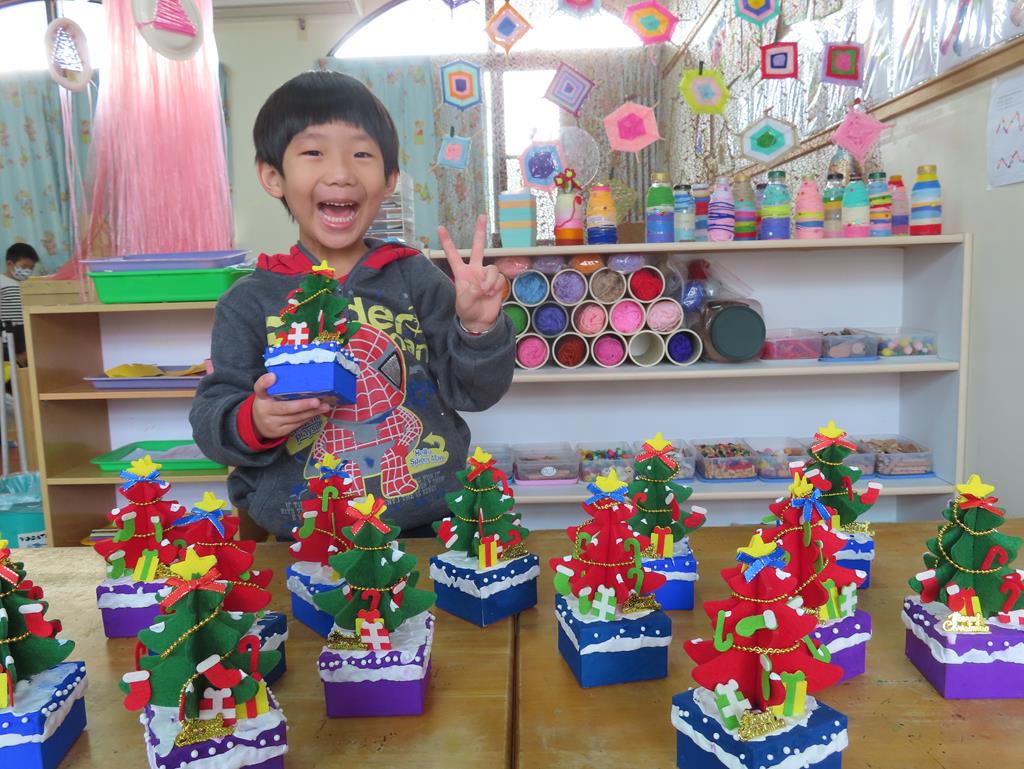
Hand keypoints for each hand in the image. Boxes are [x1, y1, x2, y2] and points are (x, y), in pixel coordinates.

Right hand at [251, 373, 330, 439]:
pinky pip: (297, 424)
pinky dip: (308, 417)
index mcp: (261, 397)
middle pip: (284, 407)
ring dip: (311, 412)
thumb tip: (302, 376)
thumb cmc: (269, 403)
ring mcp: (272, 423)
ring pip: (295, 417)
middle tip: (317, 401)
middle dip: (302, 405)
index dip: (265, 382)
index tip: (273, 376)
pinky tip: (317, 412)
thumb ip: (278, 386)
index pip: (260, 388)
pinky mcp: (280, 431)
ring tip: (324, 406)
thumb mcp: (268, 393)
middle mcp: (264, 410)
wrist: (258, 425)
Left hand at [438, 214, 504, 333]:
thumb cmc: (467, 310)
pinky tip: (492, 294)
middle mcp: (475, 270)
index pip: (453, 255)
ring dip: (489, 281)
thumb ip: (470, 292)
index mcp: (461, 273)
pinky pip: (499, 278)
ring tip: (486, 292)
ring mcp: (486, 275)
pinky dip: (496, 286)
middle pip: (478, 248)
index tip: (440, 227)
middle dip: (480, 232)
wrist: (481, 320)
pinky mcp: (497, 281)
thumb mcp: (463, 303)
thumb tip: (481, 285)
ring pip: (492, 268)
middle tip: (482, 216)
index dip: (447, 242)